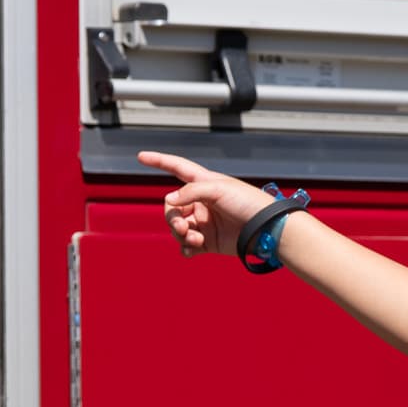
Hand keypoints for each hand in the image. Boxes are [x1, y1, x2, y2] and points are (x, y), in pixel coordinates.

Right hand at [139, 151, 278, 258]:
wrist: (266, 230)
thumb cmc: (249, 203)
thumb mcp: (219, 189)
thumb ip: (191, 192)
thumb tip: (169, 201)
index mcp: (204, 183)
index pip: (177, 168)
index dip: (159, 161)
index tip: (141, 156)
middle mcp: (201, 202)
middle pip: (171, 207)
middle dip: (171, 218)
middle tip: (182, 227)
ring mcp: (203, 222)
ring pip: (177, 228)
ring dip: (180, 235)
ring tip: (194, 240)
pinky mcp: (208, 242)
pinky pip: (187, 246)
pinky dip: (186, 249)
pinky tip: (191, 250)